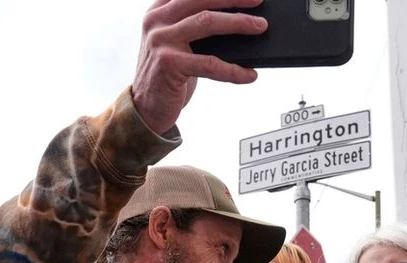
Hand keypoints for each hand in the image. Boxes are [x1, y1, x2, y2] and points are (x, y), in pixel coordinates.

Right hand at [132, 0, 266, 133]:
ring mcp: (161, 40)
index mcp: (159, 10)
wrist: (146, 108)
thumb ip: (195, 26)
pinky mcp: (169, 63)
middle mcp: (157, 20)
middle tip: (259, 0)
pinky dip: (233, 70)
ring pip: (207, 22)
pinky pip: (210, 63)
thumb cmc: (168, 75)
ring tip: (260, 27)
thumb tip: (240, 21)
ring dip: (239, 23)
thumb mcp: (177, 43)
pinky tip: (249, 74)